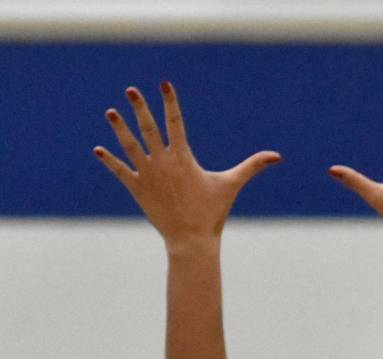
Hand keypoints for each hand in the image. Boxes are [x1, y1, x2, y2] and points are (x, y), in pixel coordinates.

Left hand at [94, 82, 280, 252]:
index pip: (175, 122)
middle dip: (139, 107)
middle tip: (130, 90)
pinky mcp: (137, 189)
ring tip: (110, 112)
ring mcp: (148, 175)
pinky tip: (97, 150)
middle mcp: (162, 162)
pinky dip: (108, 160)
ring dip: (119, 128)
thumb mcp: (231, 185)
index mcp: (183, 158)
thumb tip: (277, 156)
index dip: (170, 102)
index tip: (164, 84)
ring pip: (130, 146)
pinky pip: (120, 171)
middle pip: (148, 128)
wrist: (191, 241)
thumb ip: (252, 167)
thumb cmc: (212, 213)